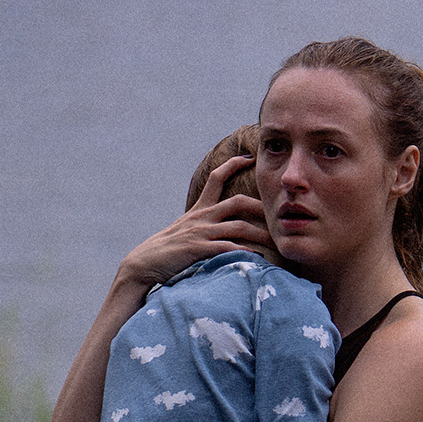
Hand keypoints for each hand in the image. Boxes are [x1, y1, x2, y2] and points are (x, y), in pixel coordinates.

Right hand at [113, 155, 273, 288]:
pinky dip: (246, 252)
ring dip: (262, 235)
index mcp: (198, 210)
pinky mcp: (200, 250)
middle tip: (279, 213)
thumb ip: (203, 226)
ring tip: (278, 243)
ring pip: (239, 227)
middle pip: (237, 202)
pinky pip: (229, 248)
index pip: (215, 179)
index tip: (248, 157)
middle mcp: (202, 217)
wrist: (143, 264)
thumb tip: (220, 228)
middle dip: (261, 206)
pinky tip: (260, 258)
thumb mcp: (185, 232)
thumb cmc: (167, 252)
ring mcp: (201, 233)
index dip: (232, 165)